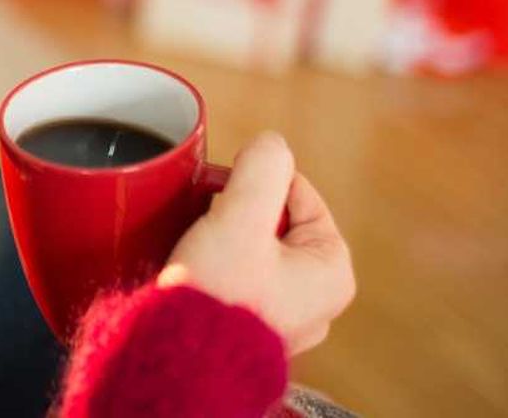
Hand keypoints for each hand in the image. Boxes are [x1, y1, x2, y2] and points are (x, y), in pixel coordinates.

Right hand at [160, 131, 354, 354]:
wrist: (174, 363)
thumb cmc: (215, 297)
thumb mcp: (239, 218)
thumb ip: (261, 169)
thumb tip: (270, 144)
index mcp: (332, 271)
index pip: (296, 191)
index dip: (252, 182)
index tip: (218, 193)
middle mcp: (317, 300)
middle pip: (272, 219)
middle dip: (235, 213)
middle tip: (206, 226)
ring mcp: (283, 318)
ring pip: (251, 247)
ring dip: (221, 238)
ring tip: (198, 252)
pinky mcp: (248, 330)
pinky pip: (236, 277)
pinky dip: (214, 268)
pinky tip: (195, 273)